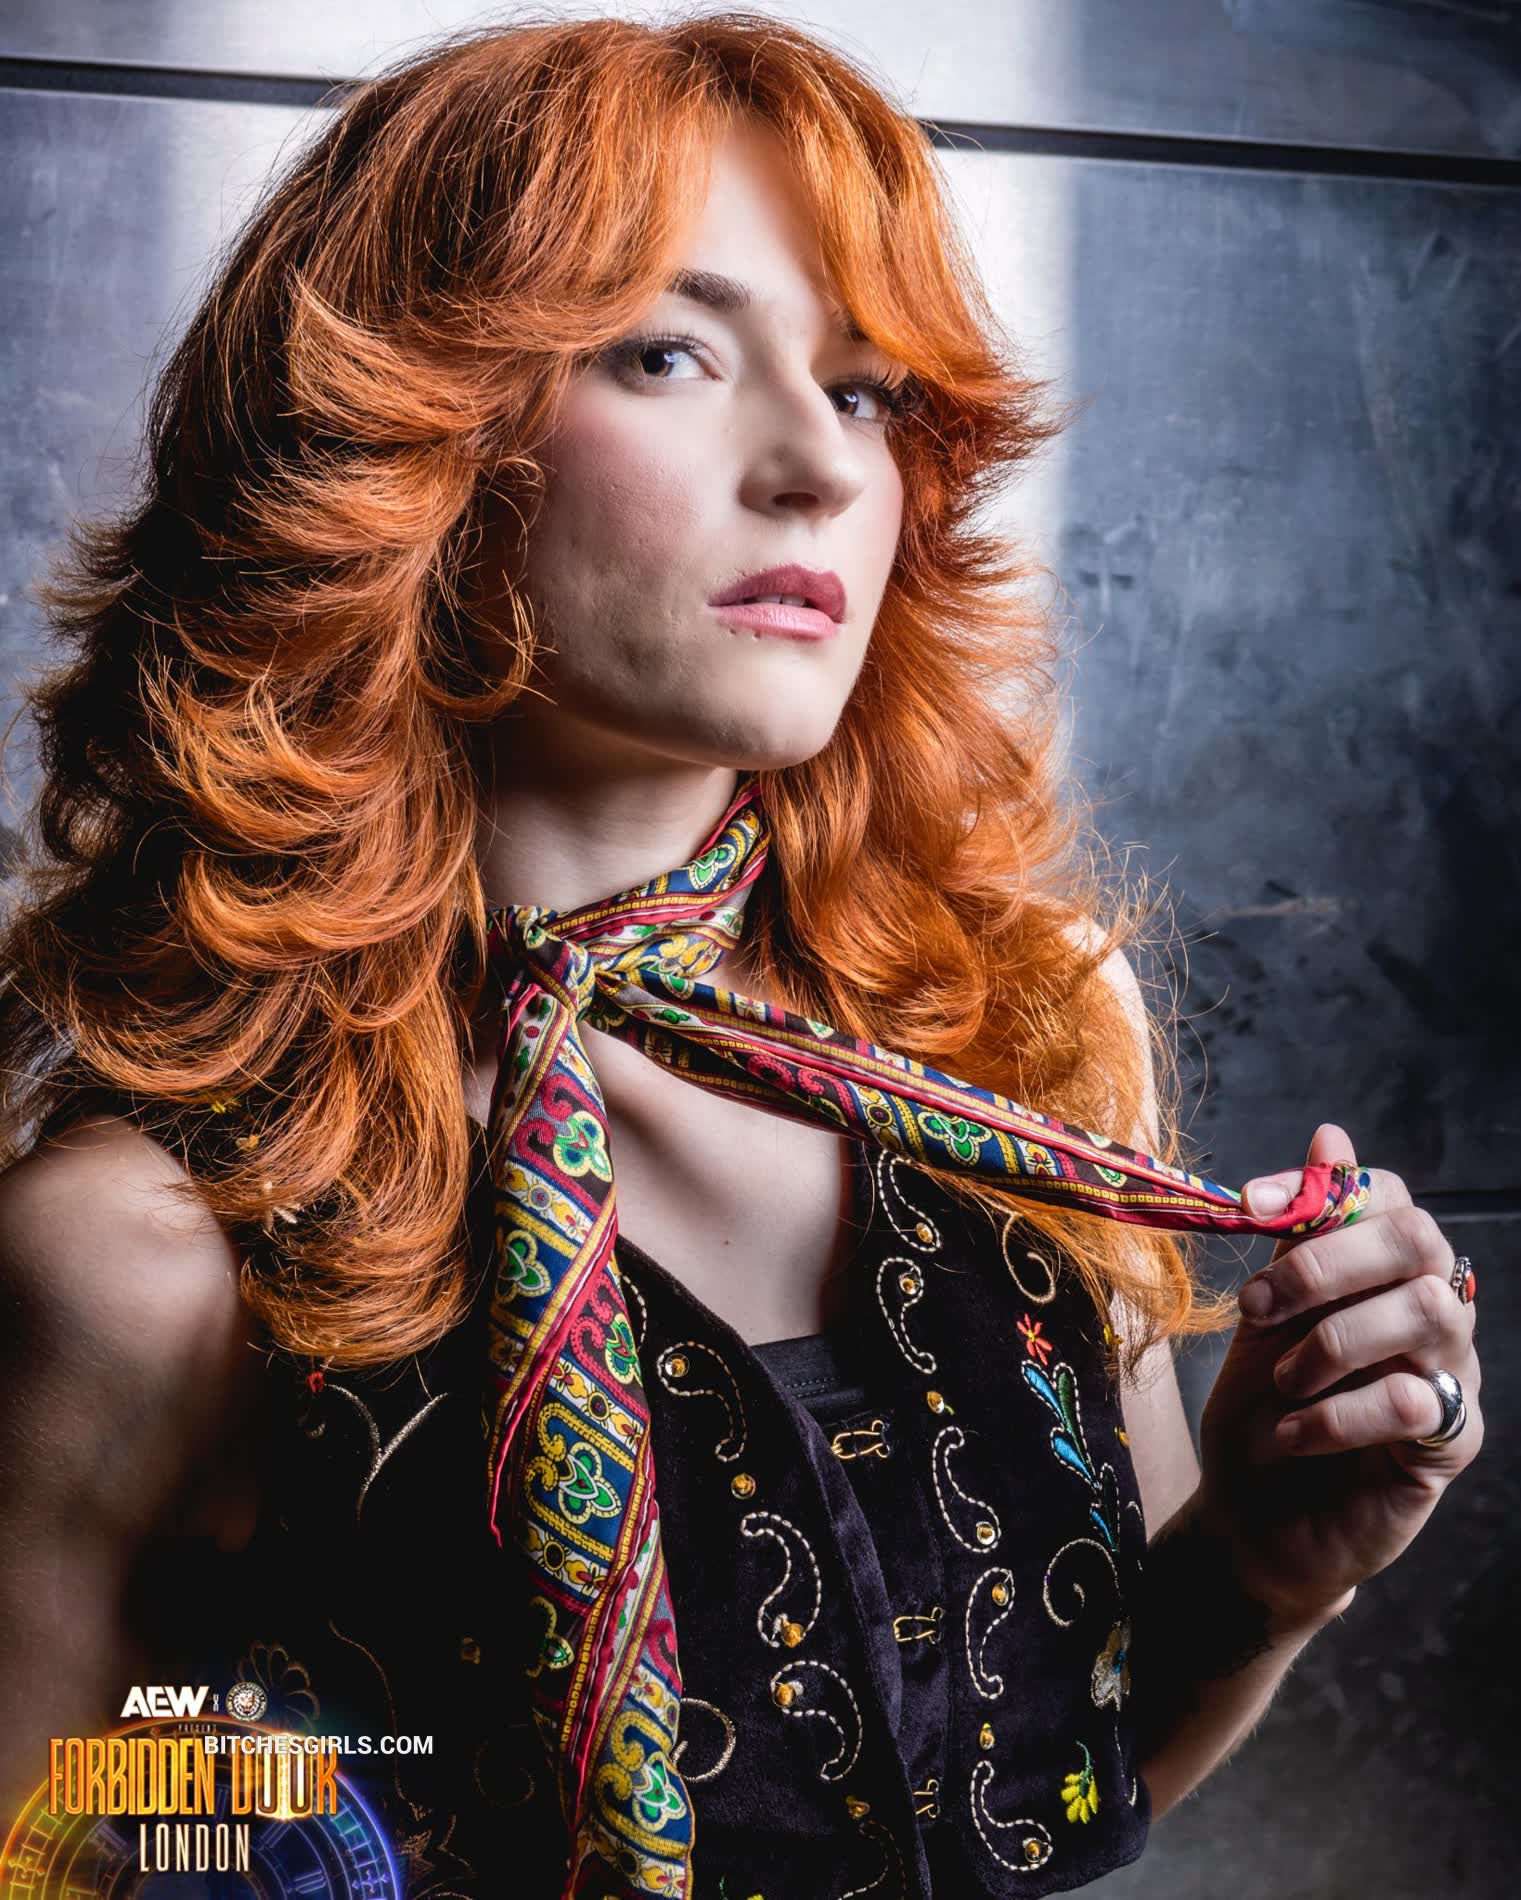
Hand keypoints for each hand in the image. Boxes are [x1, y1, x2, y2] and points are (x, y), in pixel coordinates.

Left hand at [1192, 1121, 1482, 1631]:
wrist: (1255, 1516)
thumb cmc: (1262, 1406)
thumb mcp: (1265, 1314)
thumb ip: (1296, 1235)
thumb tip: (1330, 1134)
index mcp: (1383, 1270)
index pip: (1387, 1195)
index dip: (1322, 1188)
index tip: (1248, 1204)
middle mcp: (1432, 1310)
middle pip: (1420, 1242)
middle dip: (1330, 1263)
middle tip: (1260, 1307)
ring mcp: (1452, 1374)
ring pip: (1430, 1315)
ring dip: (1335, 1343)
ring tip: (1284, 1384)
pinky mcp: (1451, 1442)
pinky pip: (1412, 1402)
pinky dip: (1337, 1416)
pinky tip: (1295, 1436)